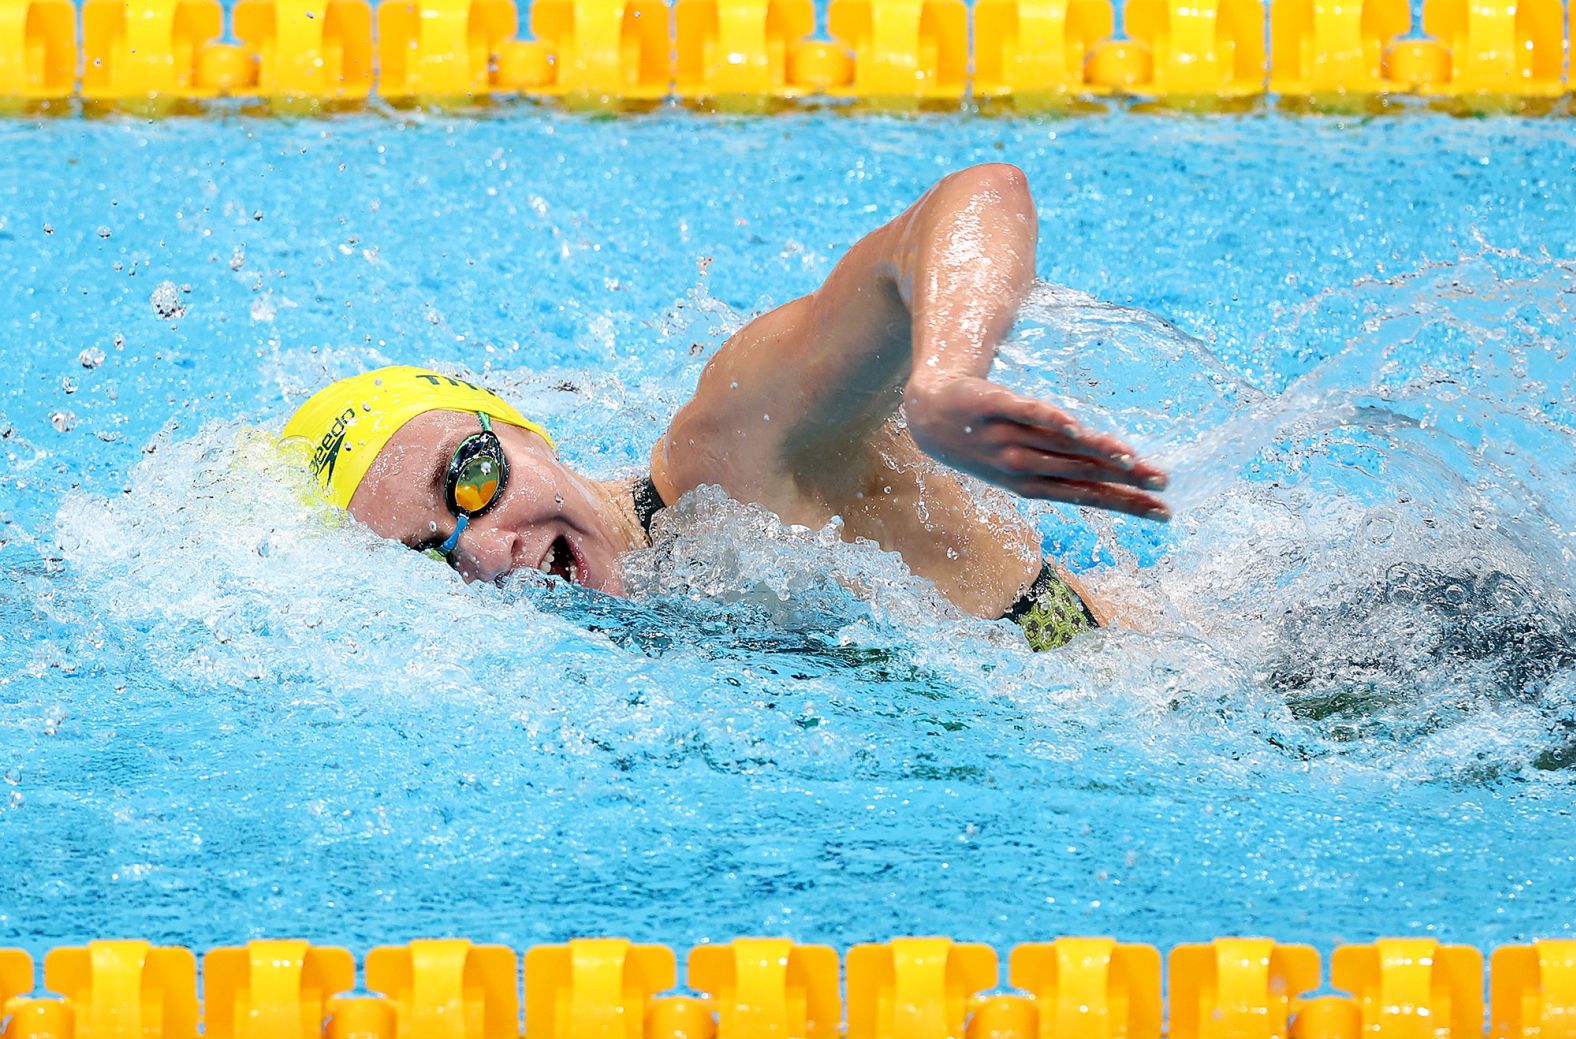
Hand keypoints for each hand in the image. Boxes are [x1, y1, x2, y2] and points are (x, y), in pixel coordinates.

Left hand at [904, 375, 1170, 520]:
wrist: (929, 416)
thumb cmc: (986, 441)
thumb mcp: (1024, 460)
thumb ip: (1065, 465)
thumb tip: (1114, 471)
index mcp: (1031, 485)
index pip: (1087, 496)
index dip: (1125, 505)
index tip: (1163, 512)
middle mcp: (1020, 466)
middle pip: (1081, 474)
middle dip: (1124, 483)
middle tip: (1164, 486)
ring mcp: (1004, 437)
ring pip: (1058, 448)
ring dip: (1096, 454)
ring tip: (1132, 460)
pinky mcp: (991, 406)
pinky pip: (1024, 413)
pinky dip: (1048, 420)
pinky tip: (1075, 426)